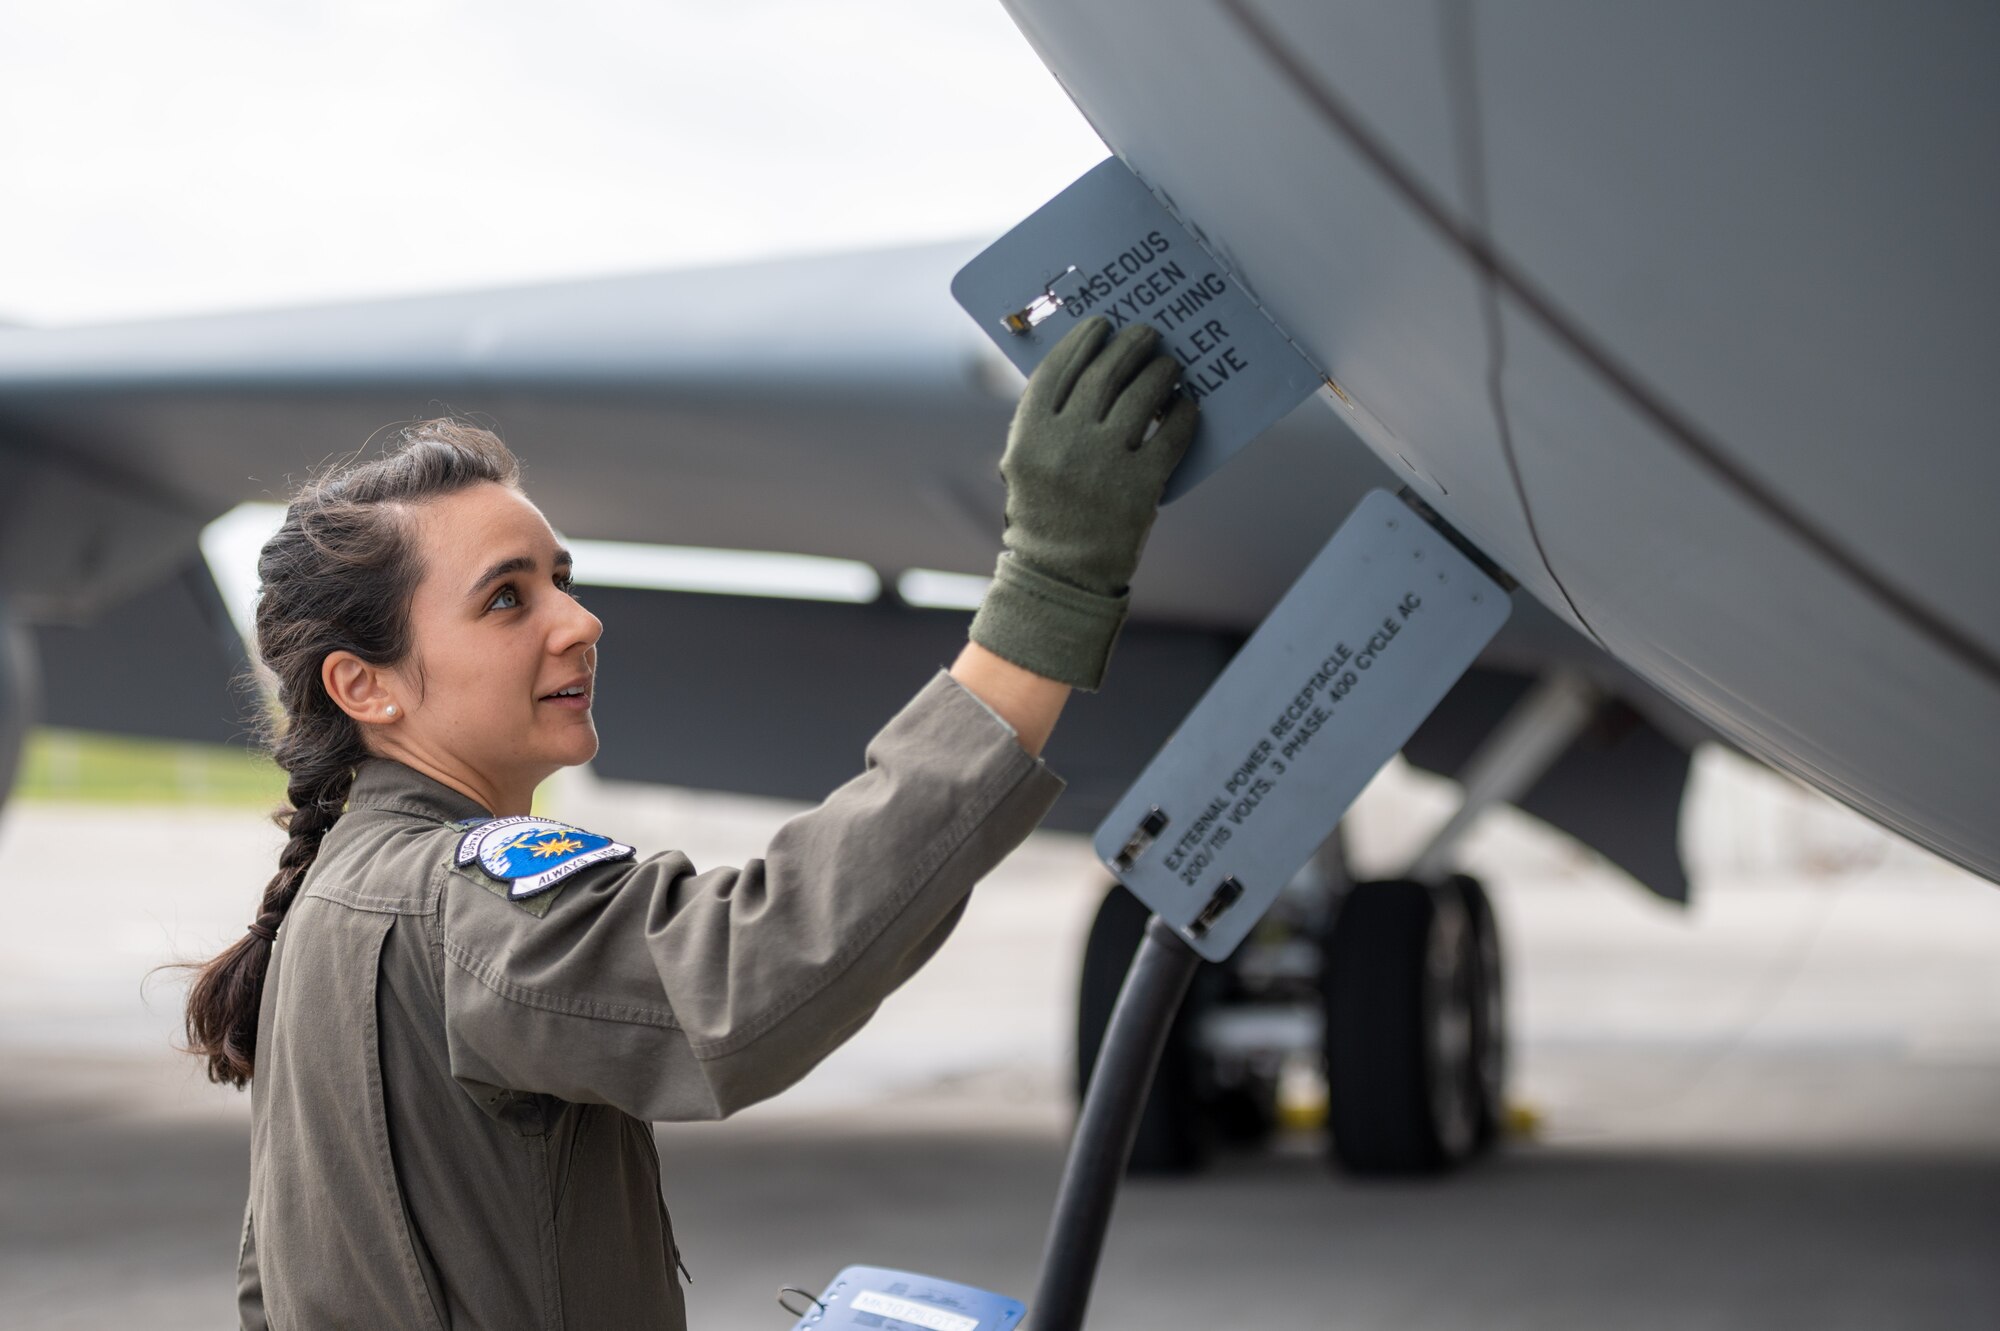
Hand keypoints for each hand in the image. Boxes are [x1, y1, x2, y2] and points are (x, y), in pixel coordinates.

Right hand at [969, 316, 1197, 689]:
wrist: (1063, 574)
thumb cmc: (1047, 509)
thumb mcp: (1028, 462)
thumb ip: (1048, 418)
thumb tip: (1090, 363)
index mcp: (1029, 434)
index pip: (1058, 368)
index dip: (1083, 340)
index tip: (1102, 325)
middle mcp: (1065, 443)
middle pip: (1105, 373)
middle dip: (1130, 346)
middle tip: (1146, 335)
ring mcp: (1104, 463)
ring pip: (1142, 396)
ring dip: (1161, 372)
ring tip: (1169, 366)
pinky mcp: (1140, 485)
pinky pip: (1170, 435)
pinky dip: (1182, 415)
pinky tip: (1187, 406)